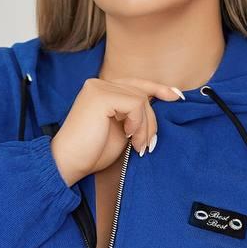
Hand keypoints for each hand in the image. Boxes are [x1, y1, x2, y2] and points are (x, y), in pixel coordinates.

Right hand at [50, 76, 183, 185]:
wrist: (68, 163)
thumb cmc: (92, 152)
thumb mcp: (122, 129)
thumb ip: (135, 115)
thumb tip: (160, 104)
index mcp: (102, 90)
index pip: (136, 84)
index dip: (158, 88)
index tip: (178, 97)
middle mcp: (99, 83)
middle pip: (142, 91)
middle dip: (151, 120)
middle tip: (147, 144)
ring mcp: (99, 87)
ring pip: (141, 99)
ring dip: (146, 126)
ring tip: (137, 146)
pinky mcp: (101, 95)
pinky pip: (136, 104)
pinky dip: (139, 123)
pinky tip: (129, 137)